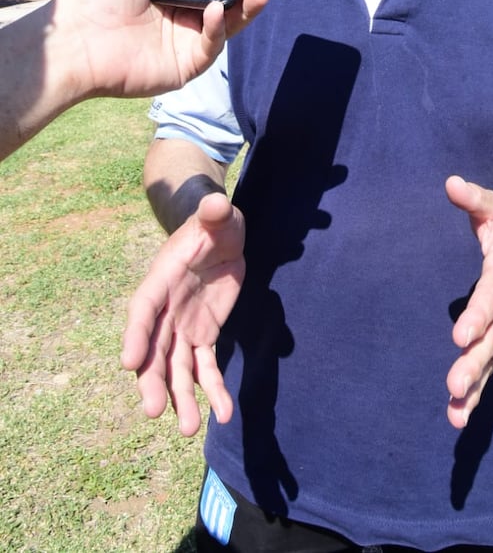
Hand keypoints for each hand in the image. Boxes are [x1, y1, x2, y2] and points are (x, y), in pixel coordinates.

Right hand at [121, 192, 245, 435]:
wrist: (220, 236)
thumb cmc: (215, 223)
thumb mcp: (219, 215)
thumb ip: (215, 211)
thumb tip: (216, 202)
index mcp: (161, 279)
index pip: (143, 309)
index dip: (135, 335)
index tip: (128, 363)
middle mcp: (166, 309)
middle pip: (153, 349)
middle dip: (152, 380)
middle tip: (155, 411)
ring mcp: (182, 326)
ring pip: (175, 368)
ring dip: (181, 398)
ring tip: (188, 429)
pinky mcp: (203, 335)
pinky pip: (205, 367)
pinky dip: (213, 390)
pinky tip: (224, 413)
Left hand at [444, 175, 492, 428]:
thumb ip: (473, 198)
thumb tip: (451, 183)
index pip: (492, 295)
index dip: (478, 315)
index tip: (460, 336)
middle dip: (474, 362)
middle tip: (454, 385)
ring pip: (492, 357)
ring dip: (475, 385)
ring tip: (455, 412)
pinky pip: (490, 363)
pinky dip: (476, 390)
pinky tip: (458, 413)